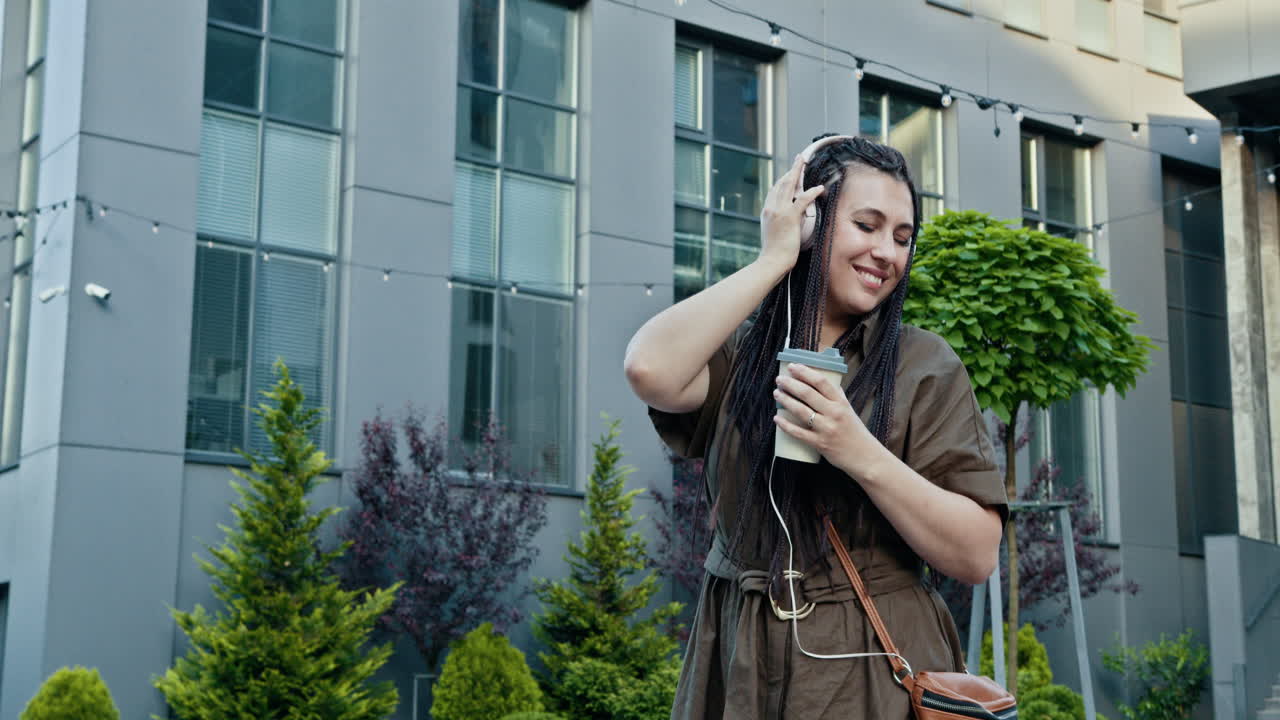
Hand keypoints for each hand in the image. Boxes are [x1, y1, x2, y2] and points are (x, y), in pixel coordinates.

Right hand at [758, 155, 825, 275]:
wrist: (771, 261)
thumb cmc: (774, 253)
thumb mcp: (773, 234)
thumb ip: (778, 224)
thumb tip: (787, 222)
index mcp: (767, 211)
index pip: (775, 190)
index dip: (784, 178)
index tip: (791, 172)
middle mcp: (771, 207)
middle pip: (782, 182)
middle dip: (792, 169)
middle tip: (799, 158)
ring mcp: (779, 211)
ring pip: (789, 185)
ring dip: (798, 171)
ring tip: (805, 162)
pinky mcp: (789, 217)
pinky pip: (802, 200)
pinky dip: (811, 192)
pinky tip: (820, 188)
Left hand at [772, 362, 880, 478]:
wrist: (864, 457)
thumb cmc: (855, 431)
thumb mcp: (849, 409)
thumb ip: (837, 395)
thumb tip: (826, 380)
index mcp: (840, 402)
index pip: (821, 382)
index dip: (805, 372)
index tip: (793, 366)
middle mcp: (834, 413)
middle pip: (808, 393)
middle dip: (790, 384)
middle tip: (779, 379)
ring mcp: (826, 428)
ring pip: (801, 411)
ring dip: (786, 400)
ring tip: (776, 393)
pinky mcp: (820, 443)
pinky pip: (798, 433)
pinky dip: (785, 425)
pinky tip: (777, 418)